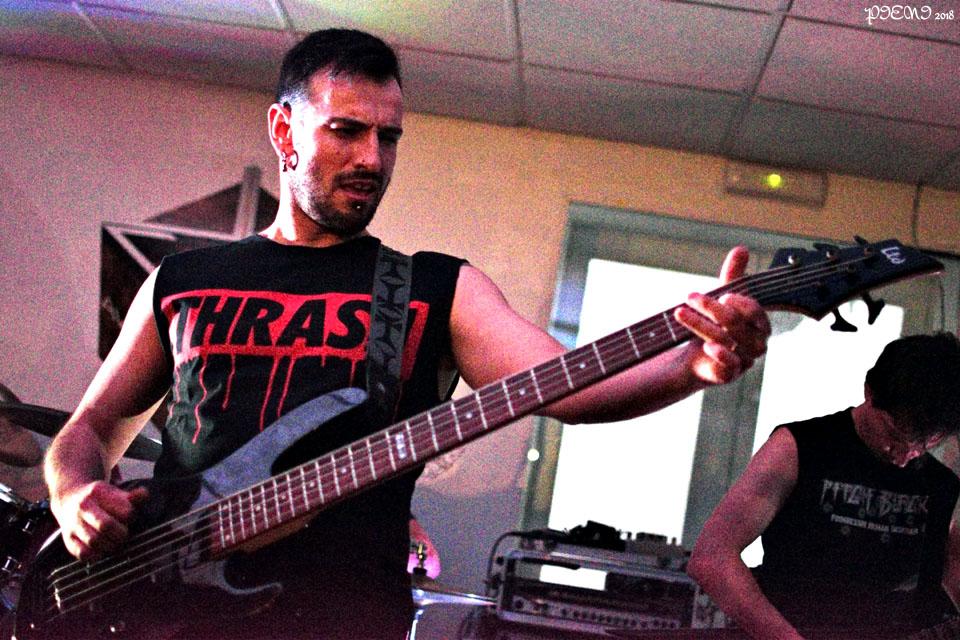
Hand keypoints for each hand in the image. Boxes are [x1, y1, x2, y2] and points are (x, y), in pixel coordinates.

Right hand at [53, 481, 148, 561]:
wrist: (69, 499)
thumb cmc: (100, 499)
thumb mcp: (115, 492)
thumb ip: (132, 497)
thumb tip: (144, 494)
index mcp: (98, 492)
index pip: (124, 510)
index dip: (131, 517)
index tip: (129, 519)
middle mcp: (84, 507)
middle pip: (107, 525)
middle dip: (121, 534)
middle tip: (123, 535)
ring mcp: (74, 523)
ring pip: (94, 541)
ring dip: (110, 546)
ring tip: (114, 543)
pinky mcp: (68, 539)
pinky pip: (83, 553)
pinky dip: (96, 555)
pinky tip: (102, 550)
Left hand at [675, 246, 770, 384]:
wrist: (697, 358)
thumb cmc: (715, 324)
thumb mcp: (722, 298)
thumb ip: (733, 275)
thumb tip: (742, 249)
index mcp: (760, 323)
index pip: (754, 310)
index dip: (737, 301)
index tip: (720, 294)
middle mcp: (757, 342)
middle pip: (734, 322)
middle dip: (710, 307)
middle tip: (689, 297)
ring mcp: (746, 360)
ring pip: (725, 339)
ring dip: (700, 324)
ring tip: (679, 313)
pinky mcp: (731, 374)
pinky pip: (730, 365)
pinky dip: (720, 354)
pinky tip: (706, 346)